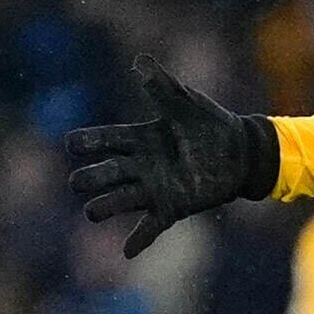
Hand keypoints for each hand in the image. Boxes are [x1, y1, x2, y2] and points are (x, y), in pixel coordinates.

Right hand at [66, 60, 278, 255]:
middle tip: (78, 181)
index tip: (72, 144)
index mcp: (138, 139)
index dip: (87, 142)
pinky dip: (140, 239)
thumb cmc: (211, 124)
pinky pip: (151, 225)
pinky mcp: (172, 207)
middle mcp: (139, 166)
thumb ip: (163, 87)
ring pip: (120, 199)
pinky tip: (127, 253)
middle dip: (90, 178)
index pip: (104, 140)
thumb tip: (140, 61)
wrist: (241, 152)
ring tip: (92, 212)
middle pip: (104, 173)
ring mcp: (153, 188)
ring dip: (105, 207)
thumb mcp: (187, 104)